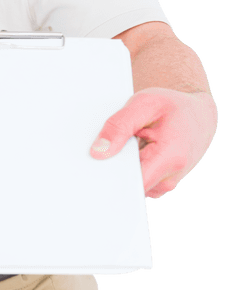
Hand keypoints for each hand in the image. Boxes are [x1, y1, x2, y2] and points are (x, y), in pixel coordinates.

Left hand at [90, 87, 217, 198]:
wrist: (198, 116)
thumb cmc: (173, 108)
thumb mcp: (145, 104)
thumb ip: (119, 126)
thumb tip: (98, 153)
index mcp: (169, 158)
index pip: (130, 183)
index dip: (107, 177)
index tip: (90, 170)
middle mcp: (168, 178)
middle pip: (125, 185)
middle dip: (109, 169)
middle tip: (97, 151)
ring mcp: (163, 184)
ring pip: (127, 184)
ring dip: (118, 167)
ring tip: (120, 146)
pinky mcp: (157, 184)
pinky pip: (133, 181)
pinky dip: (125, 168)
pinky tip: (126, 153)